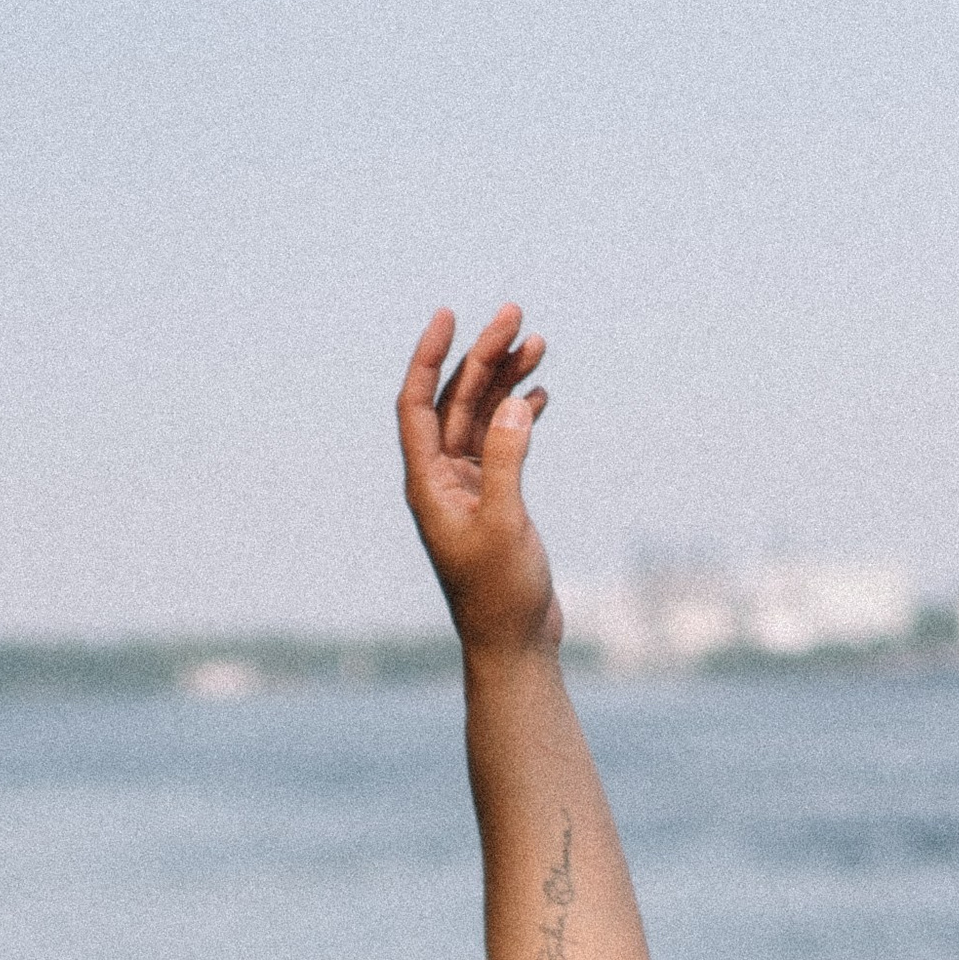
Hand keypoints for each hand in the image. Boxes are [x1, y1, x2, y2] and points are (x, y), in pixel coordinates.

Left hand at [398, 305, 561, 660]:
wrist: (514, 644)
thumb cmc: (501, 595)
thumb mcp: (504, 523)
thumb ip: (505, 460)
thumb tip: (514, 403)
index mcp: (427, 485)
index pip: (416, 406)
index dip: (429, 358)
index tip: (449, 316)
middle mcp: (441, 482)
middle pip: (454, 402)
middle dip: (482, 357)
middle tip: (515, 315)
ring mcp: (468, 490)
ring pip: (482, 418)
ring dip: (506, 380)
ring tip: (538, 343)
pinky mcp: (495, 502)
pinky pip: (502, 444)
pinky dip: (520, 416)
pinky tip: (542, 393)